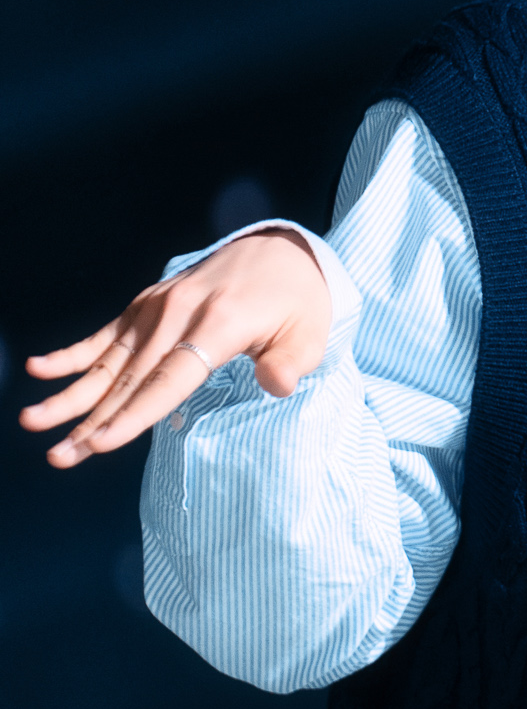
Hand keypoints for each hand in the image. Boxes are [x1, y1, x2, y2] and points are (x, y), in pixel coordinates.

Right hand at [20, 229, 332, 469]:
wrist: (283, 251)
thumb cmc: (298, 303)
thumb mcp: (310, 334)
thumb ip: (290, 363)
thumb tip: (276, 386)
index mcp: (220, 325)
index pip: (169, 380)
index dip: (134, 415)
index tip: (100, 442)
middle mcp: (180, 314)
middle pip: (129, 379)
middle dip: (91, 421)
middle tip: (58, 456)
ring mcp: (159, 307)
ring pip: (109, 361)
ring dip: (71, 395)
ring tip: (33, 422)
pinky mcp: (149, 303)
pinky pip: (106, 333)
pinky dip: (73, 352)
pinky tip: (39, 368)